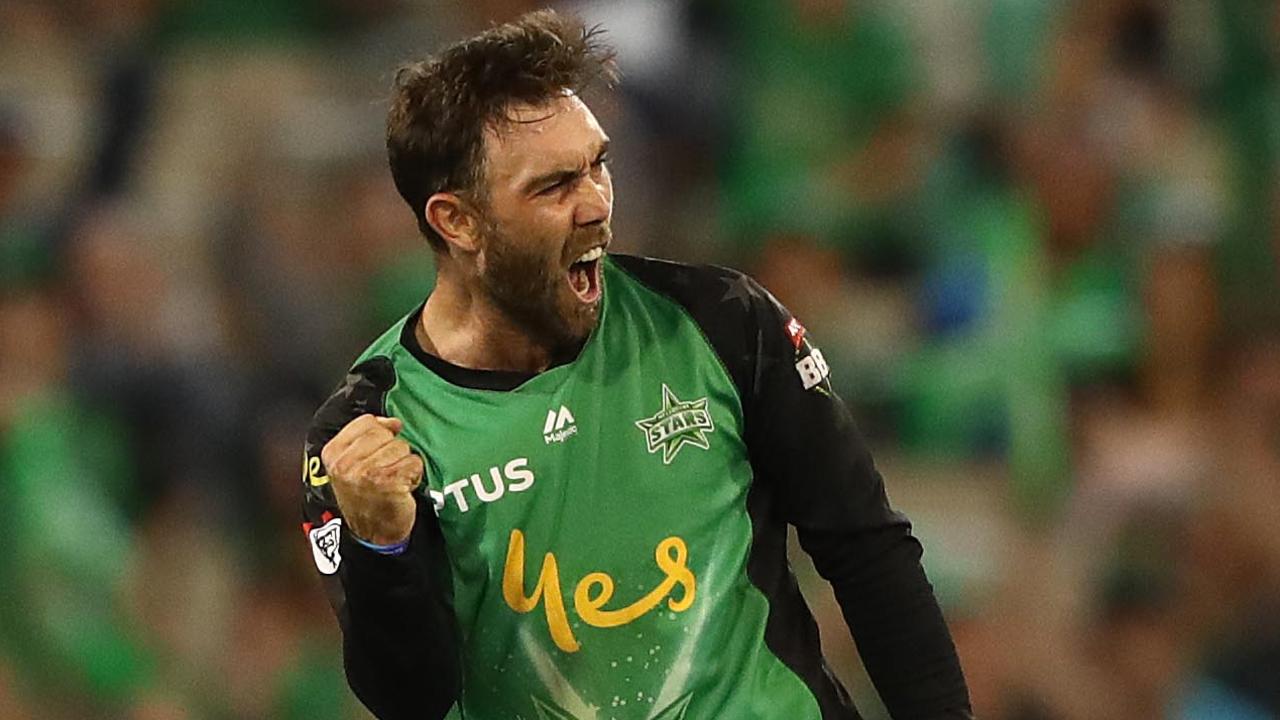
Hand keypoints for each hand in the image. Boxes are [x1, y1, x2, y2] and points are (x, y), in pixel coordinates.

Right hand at [320, 414, 422, 545]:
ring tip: (393, 482)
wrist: (372, 534)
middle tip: (385, 473)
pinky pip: (414, 462)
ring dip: (403, 464)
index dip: (381, 432)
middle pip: (386, 434)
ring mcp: (366, 473)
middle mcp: (346, 463)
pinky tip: (402, 488)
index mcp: (333, 454)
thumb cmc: (365, 498)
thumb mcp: (351, 465)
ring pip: (402, 447)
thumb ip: (366, 437)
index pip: (366, 422)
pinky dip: (413, 475)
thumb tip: (393, 422)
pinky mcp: (388, 482)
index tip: (381, 451)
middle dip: (392, 451)